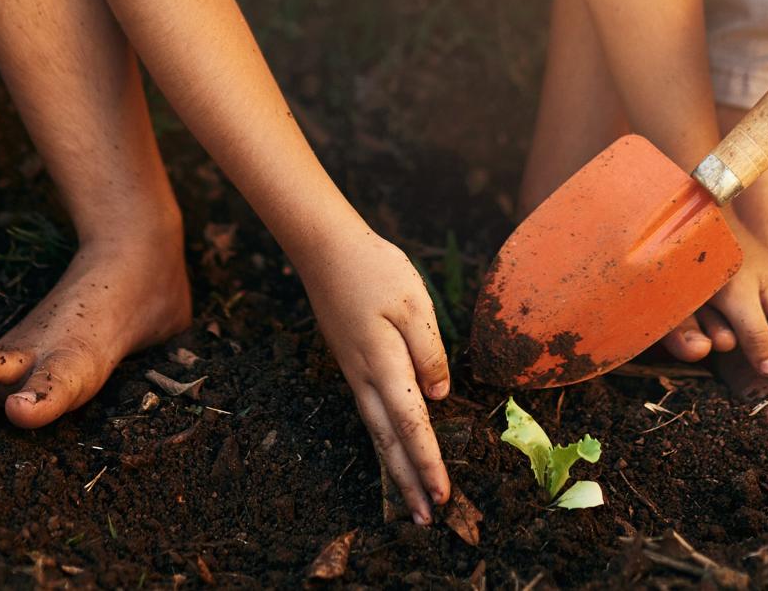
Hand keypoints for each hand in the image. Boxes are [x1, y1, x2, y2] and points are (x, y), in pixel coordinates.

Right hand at [300, 230, 451, 523]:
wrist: (325, 249)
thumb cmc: (375, 269)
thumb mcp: (414, 303)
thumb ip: (430, 352)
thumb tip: (439, 396)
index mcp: (384, 364)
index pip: (411, 424)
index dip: (427, 463)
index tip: (442, 495)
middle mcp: (365, 377)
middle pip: (389, 441)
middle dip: (409, 482)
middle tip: (426, 519)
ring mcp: (354, 372)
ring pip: (377, 431)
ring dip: (395, 468)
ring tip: (411, 500)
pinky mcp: (352, 363)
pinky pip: (370, 413)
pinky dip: (385, 440)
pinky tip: (392, 450)